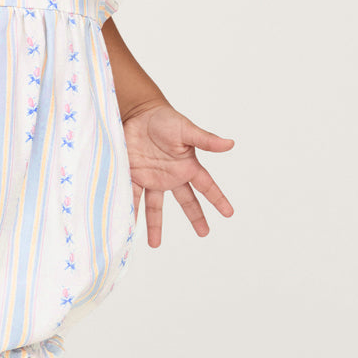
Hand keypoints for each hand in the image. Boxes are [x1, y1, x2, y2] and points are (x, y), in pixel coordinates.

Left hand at [122, 101, 234, 247]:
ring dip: (155, 225)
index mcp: (187, 166)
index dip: (218, 199)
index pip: (207, 186)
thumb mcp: (186, 130)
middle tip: (204, 233)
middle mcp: (171, 176)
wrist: (137, 113)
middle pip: (186, 201)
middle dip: (195, 217)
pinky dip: (130, 211)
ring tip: (155, 244)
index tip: (229, 213)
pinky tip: (127, 225)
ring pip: (155, 207)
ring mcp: (152, 178)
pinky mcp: (134, 176)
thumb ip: (206, 140)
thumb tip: (230, 144)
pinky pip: (133, 197)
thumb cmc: (164, 118)